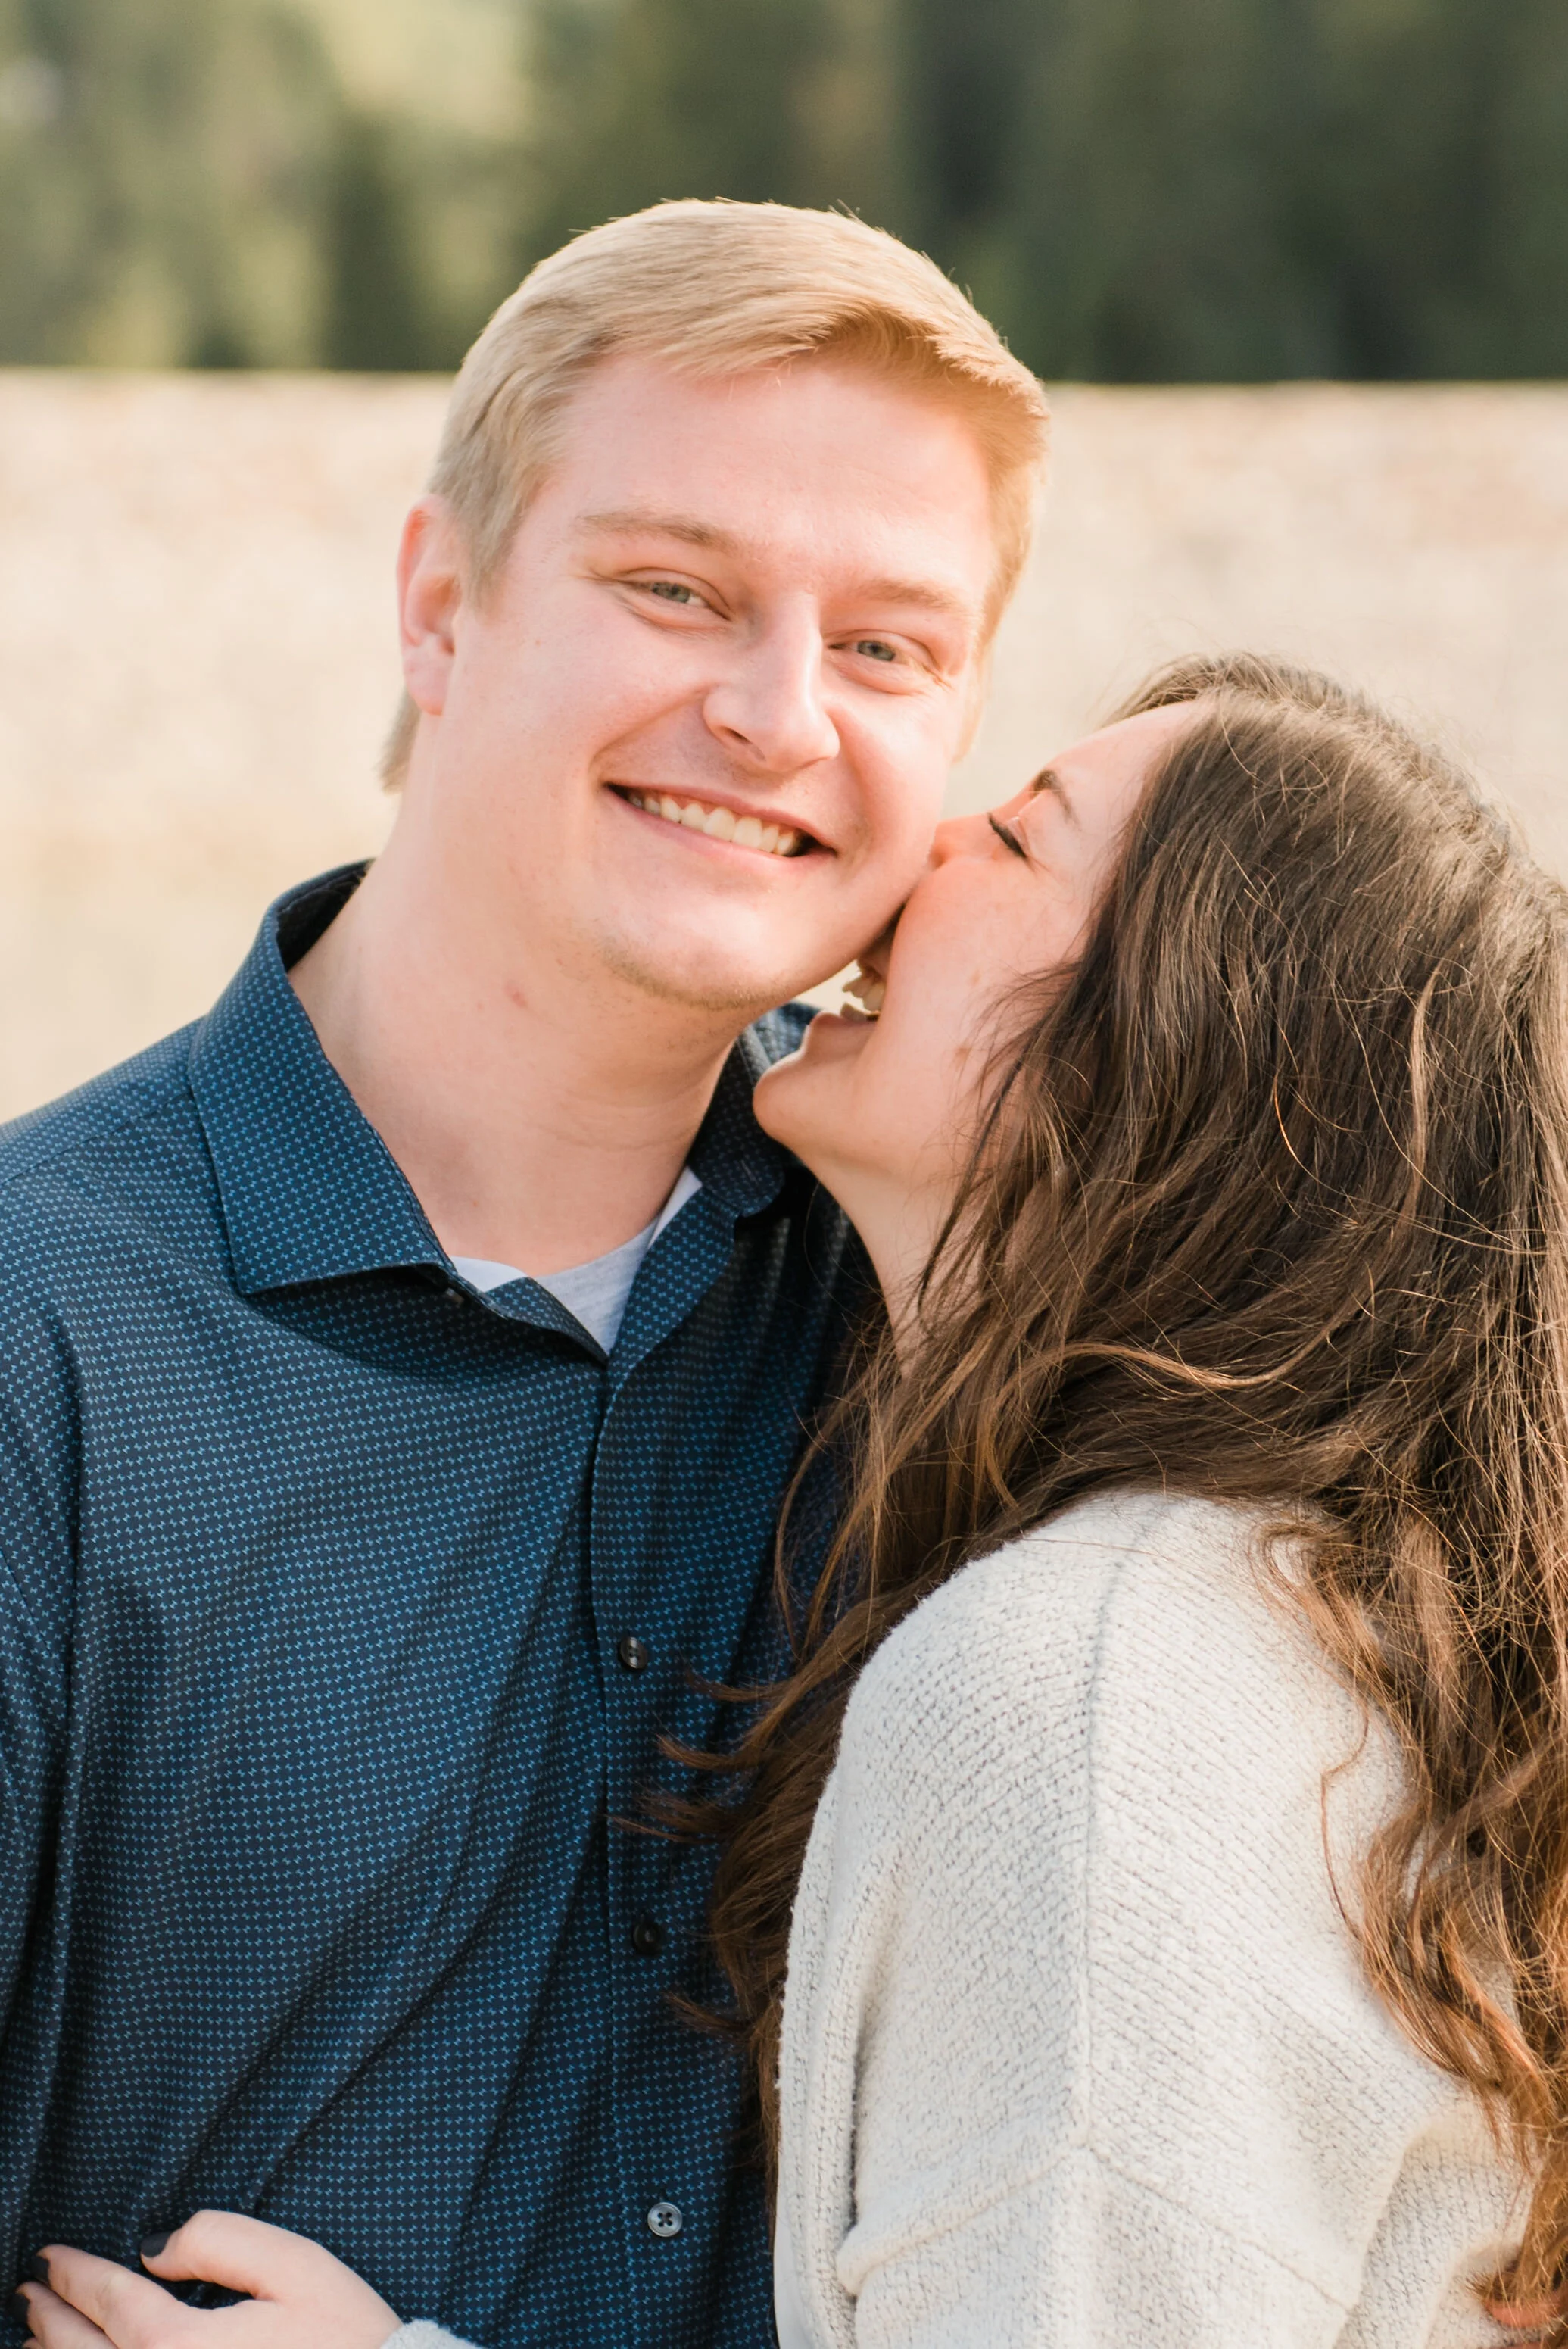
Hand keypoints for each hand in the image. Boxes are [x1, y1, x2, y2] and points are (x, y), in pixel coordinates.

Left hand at [15, 2213, 401, 2348]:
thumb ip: (222, 2241)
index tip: (49, 2256)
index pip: (110, 2300)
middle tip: (28, 2292)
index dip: (75, 2273)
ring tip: (35, 2337)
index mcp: (184, 2345)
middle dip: (51, 2318)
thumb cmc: (346, 2342)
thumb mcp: (297, 2268)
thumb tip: (154, 2247)